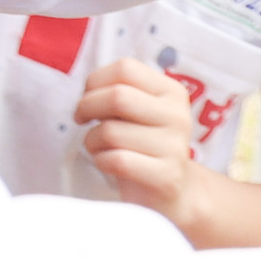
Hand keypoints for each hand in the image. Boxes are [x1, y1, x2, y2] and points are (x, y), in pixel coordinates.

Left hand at [75, 57, 197, 222]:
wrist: (172, 192)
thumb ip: (117, 92)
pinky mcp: (166, 176)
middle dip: (86, 107)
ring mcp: (175, 147)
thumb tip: (87, 89)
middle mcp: (178, 116)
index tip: (88, 97)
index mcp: (172, 92)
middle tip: (82, 120)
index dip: (95, 81)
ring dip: (91, 140)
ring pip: (111, 131)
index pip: (125, 68)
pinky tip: (107, 163)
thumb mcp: (137, 111)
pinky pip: (117, 160)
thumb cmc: (143, 145)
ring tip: (99, 147)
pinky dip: (101, 161)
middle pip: (117, 97)